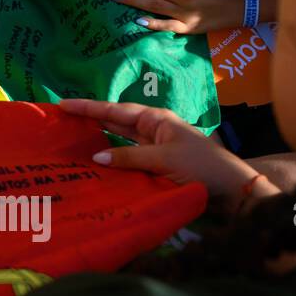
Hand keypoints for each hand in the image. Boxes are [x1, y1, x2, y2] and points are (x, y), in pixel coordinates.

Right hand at [58, 99, 263, 199]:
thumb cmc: (202, 167)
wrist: (233, 191)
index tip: (64, 104)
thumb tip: (96, 157)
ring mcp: (155, 147)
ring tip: (73, 136)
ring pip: (120, 139)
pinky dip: (112, 156)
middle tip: (62, 117)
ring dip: (99, 137)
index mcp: (156, 119)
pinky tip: (97, 160)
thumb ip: (129, 157)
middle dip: (91, 118)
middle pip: (116, 120)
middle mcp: (154, 129)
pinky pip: (128, 156)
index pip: (115, 110)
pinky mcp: (157, 165)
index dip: (89, 107)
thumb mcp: (164, 159)